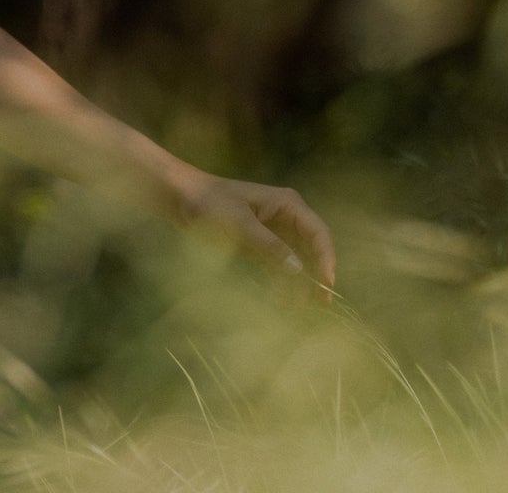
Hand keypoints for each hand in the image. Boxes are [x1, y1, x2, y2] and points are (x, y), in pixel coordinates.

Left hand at [172, 174, 337, 302]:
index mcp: (288, 205)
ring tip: (298, 309)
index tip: (327, 283)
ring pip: (296, 261)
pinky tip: (280, 301)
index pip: (318, 233)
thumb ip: (269, 246)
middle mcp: (287, 218)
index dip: (326, 258)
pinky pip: (278, 266)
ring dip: (298, 284)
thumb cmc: (210, 202)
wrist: (181, 198)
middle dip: (315, 276)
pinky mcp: (260, 245)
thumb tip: (298, 268)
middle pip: (311, 250)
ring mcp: (274, 232)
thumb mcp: (239, 224)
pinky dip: (280, 282)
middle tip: (321, 304)